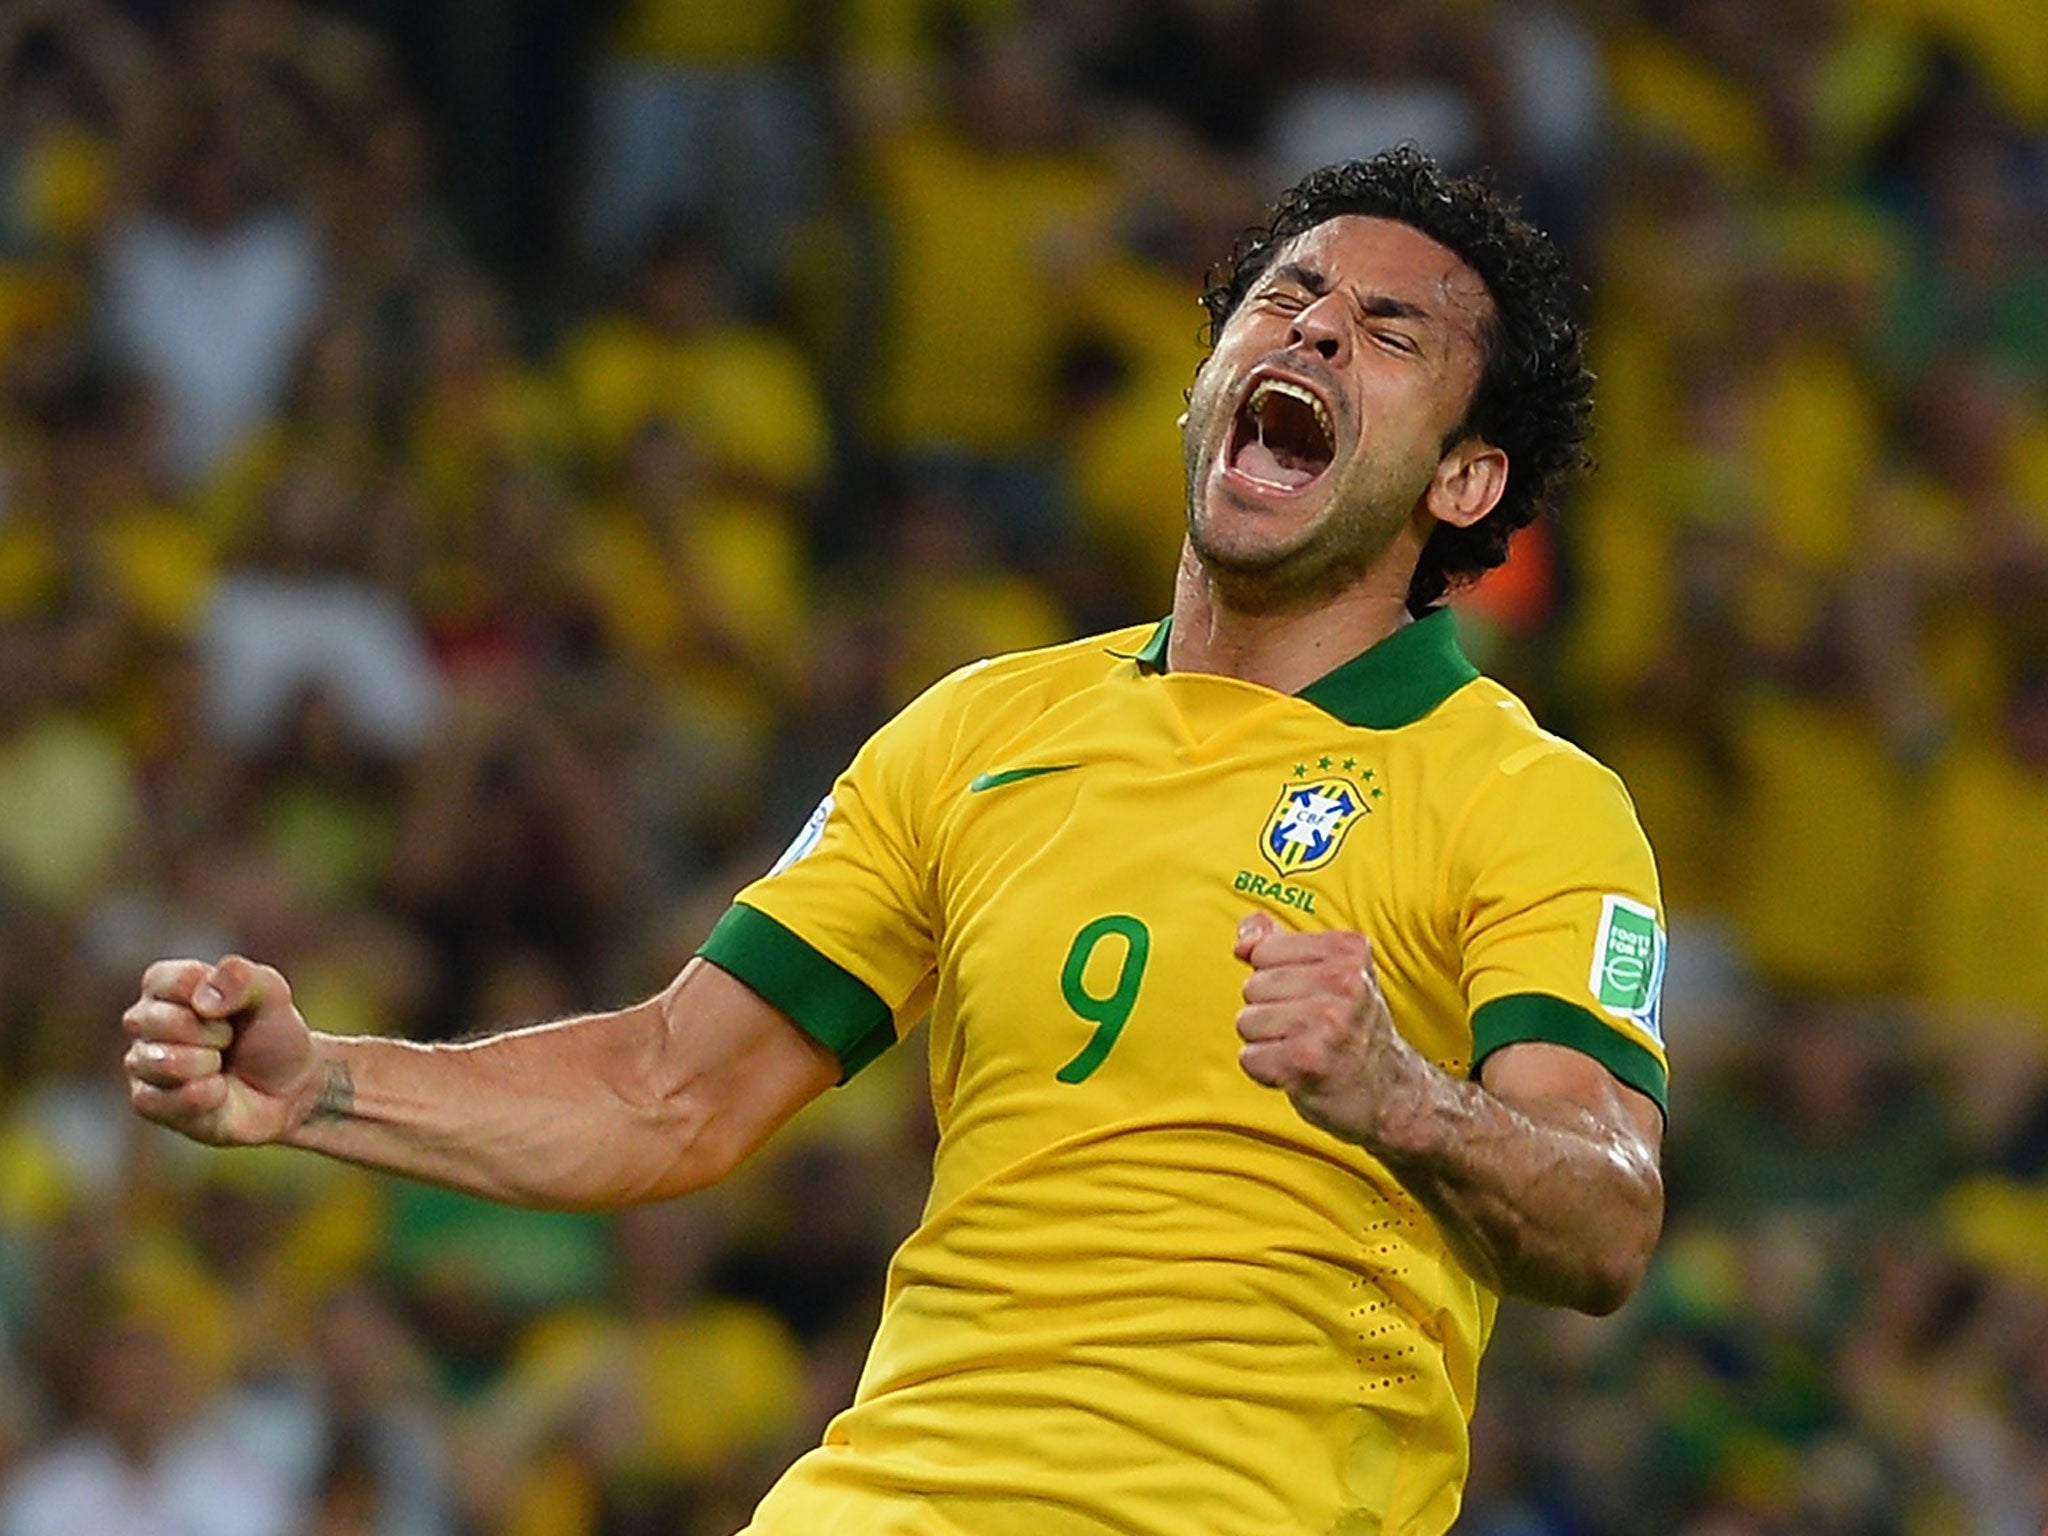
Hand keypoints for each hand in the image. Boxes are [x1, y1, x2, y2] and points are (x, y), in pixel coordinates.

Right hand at [123, 956, 322, 1145]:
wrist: (289, 1089)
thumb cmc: (272, 1034)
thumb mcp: (271, 993)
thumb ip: (241, 977)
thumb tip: (202, 1001)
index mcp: (166, 986)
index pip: (165, 980)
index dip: (210, 995)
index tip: (231, 1008)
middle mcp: (145, 1022)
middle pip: (154, 1020)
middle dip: (210, 1032)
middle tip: (230, 1039)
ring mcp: (143, 1063)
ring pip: (157, 1061)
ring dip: (205, 1063)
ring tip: (221, 1065)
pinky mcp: (147, 1103)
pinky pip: (158, 1100)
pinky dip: (202, 1096)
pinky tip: (218, 1091)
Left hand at [1232, 912, 1427, 1147]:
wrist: (1390, 1093)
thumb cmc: (1350, 1027)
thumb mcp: (1328, 972)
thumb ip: (1277, 943)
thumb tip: (1242, 941)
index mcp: (1348, 950)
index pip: (1263, 951)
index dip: (1274, 978)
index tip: (1308, 997)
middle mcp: (1344, 982)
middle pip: (1252, 987)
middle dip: (1268, 1012)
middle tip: (1307, 1029)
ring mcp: (1328, 1022)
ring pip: (1247, 1021)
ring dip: (1265, 1043)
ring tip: (1302, 1048)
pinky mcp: (1308, 1061)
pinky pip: (1250, 1058)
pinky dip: (1265, 1071)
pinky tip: (1298, 1071)